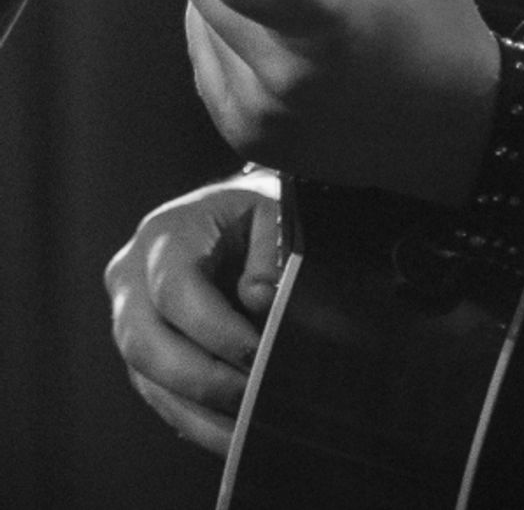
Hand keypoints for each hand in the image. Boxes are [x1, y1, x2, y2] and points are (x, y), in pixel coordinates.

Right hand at [105, 174, 279, 456]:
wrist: (230, 217)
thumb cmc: (254, 214)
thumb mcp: (272, 209)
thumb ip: (269, 249)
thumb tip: (259, 300)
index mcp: (165, 234)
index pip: (175, 289)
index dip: (214, 328)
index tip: (256, 354)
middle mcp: (132, 276)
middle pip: (145, 342)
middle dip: (201, 379)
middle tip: (252, 397)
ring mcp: (128, 317)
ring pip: (147, 378)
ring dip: (198, 412)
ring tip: (247, 430)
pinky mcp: (140, 353)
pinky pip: (157, 396)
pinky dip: (194, 420)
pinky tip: (231, 437)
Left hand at [182, 0, 500, 206]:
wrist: (457, 131)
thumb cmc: (439, 28)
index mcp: (321, 28)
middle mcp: (278, 80)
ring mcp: (258, 117)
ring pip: (197, 27)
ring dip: (231, 4)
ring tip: (290, 7)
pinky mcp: (247, 141)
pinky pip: (209, 67)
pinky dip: (233, 43)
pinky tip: (282, 42)